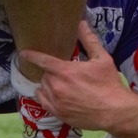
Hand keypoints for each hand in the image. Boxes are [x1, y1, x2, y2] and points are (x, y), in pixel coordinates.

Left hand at [20, 22, 137, 130]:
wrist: (114, 112)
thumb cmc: (109, 84)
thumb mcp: (102, 59)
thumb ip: (89, 41)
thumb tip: (81, 24)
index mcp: (66, 71)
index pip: (43, 60)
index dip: (32, 55)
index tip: (23, 53)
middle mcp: (57, 86)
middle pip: (45, 75)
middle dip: (52, 72)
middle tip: (64, 72)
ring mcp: (56, 102)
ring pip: (43, 88)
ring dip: (48, 84)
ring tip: (59, 83)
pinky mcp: (58, 114)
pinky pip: (43, 103)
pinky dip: (44, 96)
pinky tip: (50, 94)